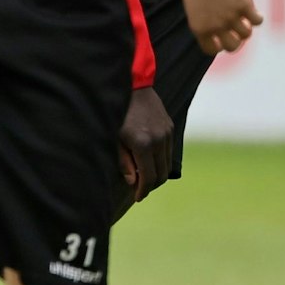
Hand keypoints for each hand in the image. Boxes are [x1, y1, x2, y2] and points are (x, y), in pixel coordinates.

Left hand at [118, 86, 174, 201]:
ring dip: (157, 174)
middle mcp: (159, 140)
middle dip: (151, 185)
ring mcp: (167, 133)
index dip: (143, 190)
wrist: (132, 87)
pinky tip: (150, 162)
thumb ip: (123, 162)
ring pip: (167, 164)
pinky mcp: (171, 127)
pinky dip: (161, 161)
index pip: (148, 177)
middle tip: (140, 190)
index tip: (137, 197)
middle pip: (161, 173)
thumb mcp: (114, 139)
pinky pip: (169, 151)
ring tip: (144, 177)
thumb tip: (132, 181)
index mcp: (143, 144)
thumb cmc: (116, 114)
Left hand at [175, 0, 262, 54]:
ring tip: (244, 18)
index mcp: (199, 28)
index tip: (221, 37)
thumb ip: (209, 19)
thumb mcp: (198, 6)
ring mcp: (230, 16)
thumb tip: (227, 28)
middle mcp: (215, 26)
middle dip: (235, 40)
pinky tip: (254, 11)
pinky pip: (257, 20)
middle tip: (235, 30)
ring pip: (246, 34)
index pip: (212, 49)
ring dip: (246, 28)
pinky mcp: (243, 4)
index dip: (219, 45)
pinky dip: (258, 18)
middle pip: (232, 46)